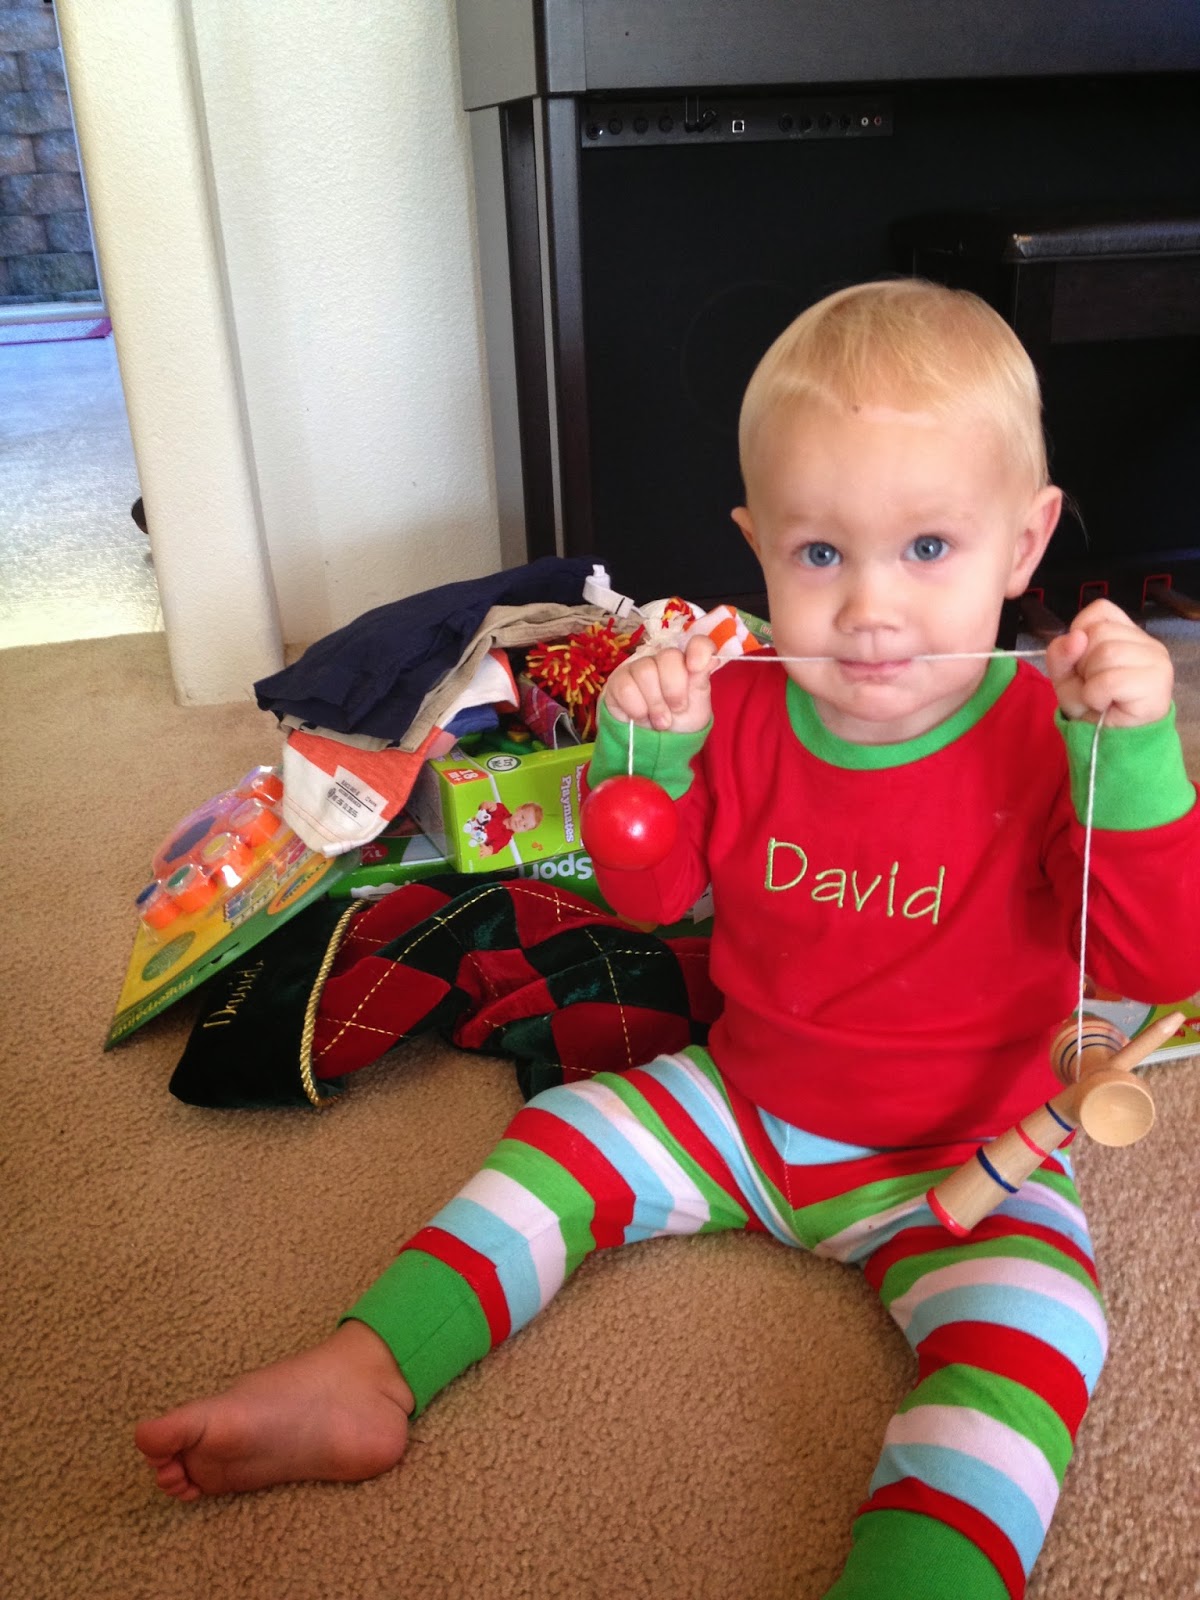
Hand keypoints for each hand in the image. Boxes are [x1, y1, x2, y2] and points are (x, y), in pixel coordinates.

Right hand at [602, 634, 717, 732]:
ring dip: (655, 704)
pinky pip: (626, 687)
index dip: (698, 650)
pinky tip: (640, 716)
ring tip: (660, 721)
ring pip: (645, 671)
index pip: (698, 643)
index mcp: (688, 663)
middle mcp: (662, 660)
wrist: (655, 745)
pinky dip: (636, 708)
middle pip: (668, 657)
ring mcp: (638, 668)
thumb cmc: (680, 722)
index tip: (696, 667)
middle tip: (676, 710)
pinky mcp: (618, 681)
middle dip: (674, 690)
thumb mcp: (698, 707)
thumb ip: (701, 681)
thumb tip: (710, 659)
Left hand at [1045, 598, 1172, 726]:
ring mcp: (1156, 660)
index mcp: (1127, 633)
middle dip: (1083, 664)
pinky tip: (1105, 704)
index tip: (1083, 662)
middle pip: (1099, 633)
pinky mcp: (1156, 682)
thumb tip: (1075, 636)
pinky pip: (1109, 680)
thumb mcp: (1064, 676)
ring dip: (1090, 682)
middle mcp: (1147, 641)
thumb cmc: (1092, 705)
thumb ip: (1060, 653)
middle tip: (1094, 685)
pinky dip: (1096, 696)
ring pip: (1105, 653)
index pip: (1100, 610)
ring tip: (1101, 696)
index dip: (1080, 634)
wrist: (1109, 742)